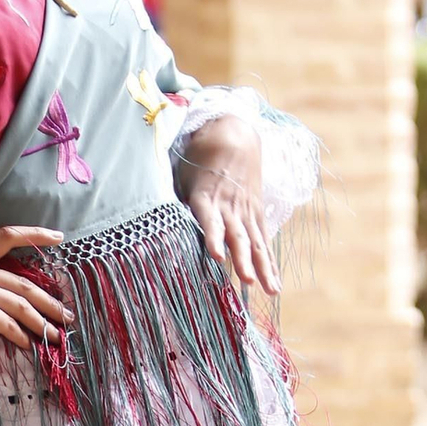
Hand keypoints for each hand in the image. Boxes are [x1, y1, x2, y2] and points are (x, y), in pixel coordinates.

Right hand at [0, 225, 71, 386]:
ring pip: (21, 305)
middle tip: (67, 315)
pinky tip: (29, 346)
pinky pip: (9, 325)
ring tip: (56, 336)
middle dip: (49, 302)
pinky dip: (22, 337)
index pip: (5, 237)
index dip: (34, 234)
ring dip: (43, 323)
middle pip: (23, 283)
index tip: (58, 237)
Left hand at [176, 116, 279, 293]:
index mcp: (206, 197)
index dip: (214, 237)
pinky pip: (264, 241)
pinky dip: (269, 263)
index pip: (210, 220)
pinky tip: (274, 285)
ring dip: (263, 267)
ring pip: (256, 242)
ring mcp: (246, 211)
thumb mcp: (182, 175)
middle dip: (243, 258)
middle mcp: (229, 207)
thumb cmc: (199, 159)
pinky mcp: (256, 214)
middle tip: (248, 280)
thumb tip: (152, 228)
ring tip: (270, 290)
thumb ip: (175, 202)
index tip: (217, 255)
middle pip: (238, 235)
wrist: (234, 136)